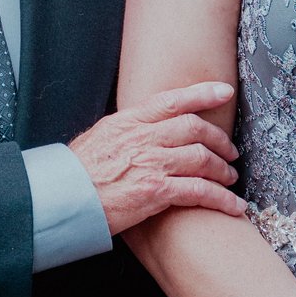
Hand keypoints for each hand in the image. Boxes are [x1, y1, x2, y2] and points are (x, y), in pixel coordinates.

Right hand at [72, 81, 247, 235]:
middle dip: (220, 140)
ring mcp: (151, 163)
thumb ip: (126, 130)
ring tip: (230, 178)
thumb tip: (143, 127)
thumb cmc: (76, 174)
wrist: (62, 200)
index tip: (224, 90)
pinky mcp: (156, 191)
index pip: (172, 100)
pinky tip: (233, 206)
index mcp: (129, 121)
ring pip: (202, 158)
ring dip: (223, 170)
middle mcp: (143, 138)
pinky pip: (199, 191)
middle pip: (195, 129)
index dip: (202, 93)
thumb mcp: (99, 137)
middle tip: (230, 151)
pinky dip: (221, 198)